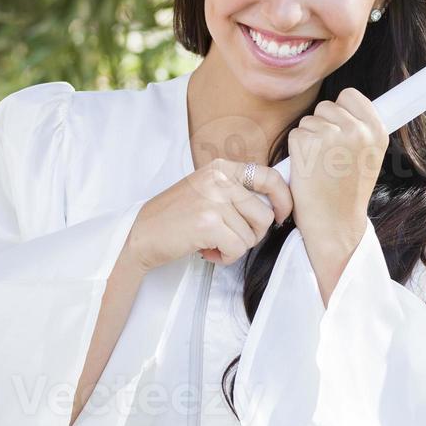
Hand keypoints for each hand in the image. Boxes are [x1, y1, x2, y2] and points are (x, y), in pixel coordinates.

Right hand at [126, 159, 292, 270]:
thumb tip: (276, 205)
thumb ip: (236, 191)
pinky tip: (207, 251)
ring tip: (212, 242)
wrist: (141, 234)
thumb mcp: (207, 189)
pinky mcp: (209, 223)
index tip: (281, 215)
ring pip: (252, 236)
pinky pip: (238, 249)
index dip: (284, 199)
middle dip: (252, 234)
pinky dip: (226, 258)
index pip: (270, 177)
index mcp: (221, 167)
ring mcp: (214, 199)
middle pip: (264, 214)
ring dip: (235, 247)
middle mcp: (220, 178)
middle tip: (228, 237)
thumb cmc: (175, 216)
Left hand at [287, 88, 388, 241]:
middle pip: (326, 106)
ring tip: (319, 165)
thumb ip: (360, 130)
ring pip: (309, 120)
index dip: (339, 109)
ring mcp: (332, 135)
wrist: (335, 223)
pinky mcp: (308, 143)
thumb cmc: (347, 192)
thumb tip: (345, 104)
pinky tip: (308, 169)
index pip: (350, 95)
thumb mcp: (368, 157)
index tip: (338, 127)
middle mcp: (357, 130)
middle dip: (322, 126)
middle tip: (327, 156)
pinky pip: (296, 134)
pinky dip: (296, 150)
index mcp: (376, 131)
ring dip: (308, 139)